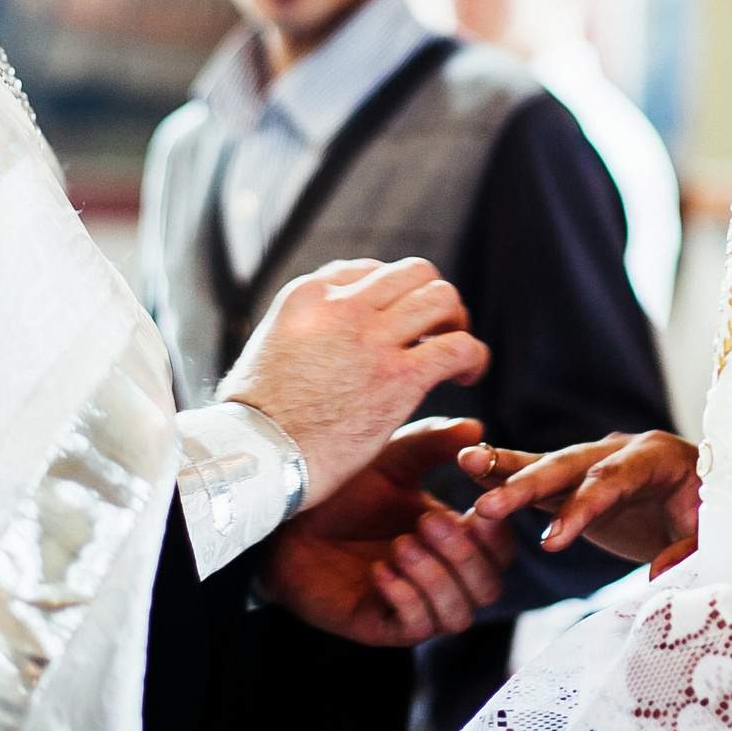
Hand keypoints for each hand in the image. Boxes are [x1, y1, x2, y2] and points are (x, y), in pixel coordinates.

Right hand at [216, 258, 488, 506]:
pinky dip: (473, 357)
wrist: (257, 460)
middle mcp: (342, 307)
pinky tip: (467, 376)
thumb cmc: (258, 421)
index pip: (369, 270)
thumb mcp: (269, 347)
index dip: (393, 297)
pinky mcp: (399, 378)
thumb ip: (304, 329)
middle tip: (438, 331)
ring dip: (457, 322)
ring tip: (456, 355)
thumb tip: (325, 336)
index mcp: (307, 296)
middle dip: (432, 298)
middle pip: (413, 273)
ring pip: (442, 298)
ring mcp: (372, 339)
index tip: (400, 325)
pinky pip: (458, 346)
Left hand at [262, 417, 515, 646]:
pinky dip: (405, 598)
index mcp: (456, 540)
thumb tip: (475, 428)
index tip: (478, 508)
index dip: (496, 534)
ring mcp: (415, 605)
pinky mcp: (382, 627)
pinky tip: (379, 570)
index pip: (499, 550)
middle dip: (463, 556)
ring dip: (436, 579)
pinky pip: (416, 628)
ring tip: (401, 546)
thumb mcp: (394, 460)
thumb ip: (433, 443)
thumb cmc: (346, 491)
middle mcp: (442, 578)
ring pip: (459, 615)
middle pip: (488, 587)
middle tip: (427, 523)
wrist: (289, 524)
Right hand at [460, 429, 702, 575]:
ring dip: (508, 470)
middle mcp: (623, 449)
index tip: (549, 541)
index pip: (612, 480)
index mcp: (659, 456)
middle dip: (529, 484)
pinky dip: (509, 471)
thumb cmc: (716, 518)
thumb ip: (691, 551)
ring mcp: (598, 461)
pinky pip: (542, 475)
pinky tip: (472, 465)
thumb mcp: (715, 535)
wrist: (717, 505)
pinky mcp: (580, 480)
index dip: (580, 509)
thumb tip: (659, 576)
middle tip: (488, 506)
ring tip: (466, 463)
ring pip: (550, 465)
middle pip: (572, 466)